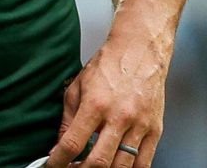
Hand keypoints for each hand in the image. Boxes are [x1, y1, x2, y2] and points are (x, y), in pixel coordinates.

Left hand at [44, 40, 167, 167]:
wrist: (140, 50)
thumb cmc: (109, 65)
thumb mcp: (77, 87)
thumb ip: (67, 119)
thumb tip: (58, 146)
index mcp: (95, 105)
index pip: (73, 143)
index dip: (59, 161)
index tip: (52, 166)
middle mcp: (119, 117)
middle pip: (98, 162)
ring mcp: (139, 125)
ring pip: (121, 167)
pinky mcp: (155, 130)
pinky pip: (143, 163)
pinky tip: (116, 167)